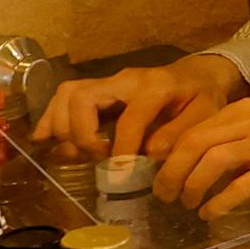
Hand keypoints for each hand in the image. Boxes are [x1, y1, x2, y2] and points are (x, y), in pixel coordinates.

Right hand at [39, 52, 245, 162]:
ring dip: (63, 127)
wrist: (199, 74)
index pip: (128, 119)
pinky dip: (51, 118)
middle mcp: (125, 79)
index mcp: (155, 86)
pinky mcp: (97, 88)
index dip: (120, 150)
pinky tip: (44, 140)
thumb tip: (148, 154)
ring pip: (68, 95)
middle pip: (83, 98)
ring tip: (75, 153)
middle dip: (82, 134)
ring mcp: (108, 81)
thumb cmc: (203, 96)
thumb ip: (178, 135)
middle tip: (97, 158)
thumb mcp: (205, 115)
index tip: (118, 174)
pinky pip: (65, 96)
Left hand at [151, 100, 249, 219]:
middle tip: (164, 194)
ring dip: (192, 186)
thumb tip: (192, 161)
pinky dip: (219, 202)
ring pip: (213, 160)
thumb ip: (234, 138)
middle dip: (172, 172)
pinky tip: (211, 213)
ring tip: (187, 204)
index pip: (193, 128)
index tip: (160, 175)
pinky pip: (239, 185)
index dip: (170, 154)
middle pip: (195, 142)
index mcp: (243, 110)